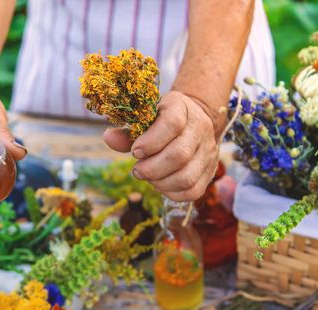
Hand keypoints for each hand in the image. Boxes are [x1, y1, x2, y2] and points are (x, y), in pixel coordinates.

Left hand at [103, 91, 218, 200]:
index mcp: (181, 107)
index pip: (172, 124)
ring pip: (186, 177)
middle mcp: (200, 128)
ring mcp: (208, 150)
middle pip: (179, 155)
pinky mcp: (210, 170)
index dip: (150, 142)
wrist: (191, 119)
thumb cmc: (159, 121)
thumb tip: (108, 138)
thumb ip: (126, 131)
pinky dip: (171, 193)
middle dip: (151, 168)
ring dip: (160, 183)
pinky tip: (159, 185)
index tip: (135, 152)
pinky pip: (193, 191)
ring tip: (147, 177)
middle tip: (137, 170)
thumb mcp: (144, 118)